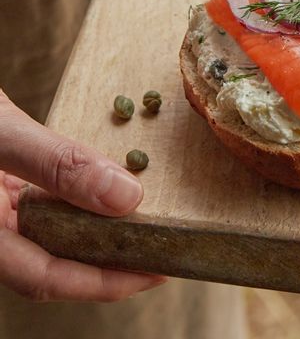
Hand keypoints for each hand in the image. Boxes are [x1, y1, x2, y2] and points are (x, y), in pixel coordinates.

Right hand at [0, 90, 166, 300]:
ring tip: (148, 227)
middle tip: (166, 252)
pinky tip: (110, 195)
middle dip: (110, 265)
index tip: (158, 272)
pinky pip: (47, 208)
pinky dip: (81, 206)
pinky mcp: (2, 189)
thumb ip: (57, 164)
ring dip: (99, 237)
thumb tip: (127, 198)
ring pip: (52, 238)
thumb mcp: (0, 134)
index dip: (104, 282)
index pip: (45, 277)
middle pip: (53, 264)